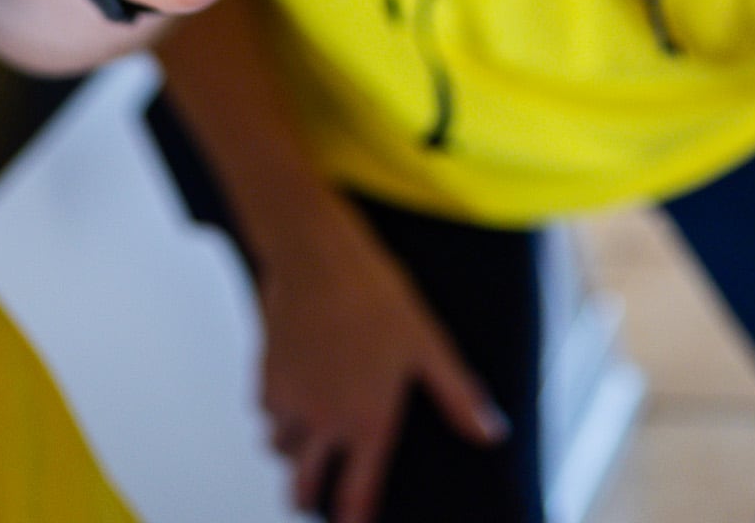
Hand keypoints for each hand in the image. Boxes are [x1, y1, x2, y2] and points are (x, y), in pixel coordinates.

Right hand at [257, 201, 506, 522]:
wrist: (316, 258)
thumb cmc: (378, 298)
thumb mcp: (430, 345)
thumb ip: (458, 396)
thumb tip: (491, 434)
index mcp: (367, 421)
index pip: (356, 492)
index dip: (354, 518)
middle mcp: (323, 419)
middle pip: (302, 482)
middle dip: (305, 496)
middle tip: (308, 500)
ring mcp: (289, 398)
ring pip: (278, 446)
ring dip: (290, 449)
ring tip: (300, 443)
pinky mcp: (265, 373)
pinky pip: (263, 409)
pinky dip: (273, 411)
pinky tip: (286, 397)